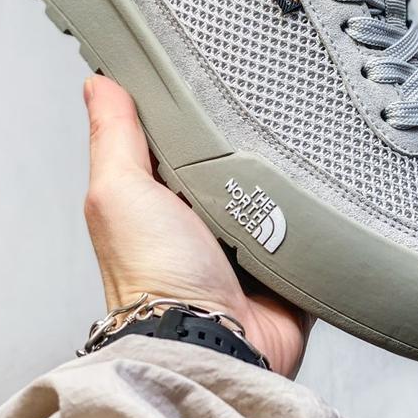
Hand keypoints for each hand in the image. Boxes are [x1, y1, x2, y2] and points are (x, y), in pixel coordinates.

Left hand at [82, 74, 311, 376]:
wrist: (212, 342)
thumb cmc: (155, 277)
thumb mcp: (120, 192)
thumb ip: (114, 137)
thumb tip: (98, 84)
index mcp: (163, 197)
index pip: (179, 136)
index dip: (190, 108)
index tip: (208, 75)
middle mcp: (204, 216)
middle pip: (232, 157)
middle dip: (248, 137)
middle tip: (264, 108)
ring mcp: (247, 239)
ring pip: (274, 186)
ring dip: (284, 171)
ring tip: (296, 143)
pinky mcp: (284, 259)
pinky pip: (308, 222)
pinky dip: (314, 207)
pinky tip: (319, 183)